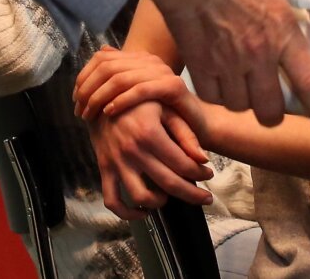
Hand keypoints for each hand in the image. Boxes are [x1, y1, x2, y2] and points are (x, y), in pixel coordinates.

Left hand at [82, 64, 207, 130]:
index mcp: (140, 59)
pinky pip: (140, 89)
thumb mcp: (135, 97)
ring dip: (100, 96)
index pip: (102, 58)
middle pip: (108, 66)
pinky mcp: (173, 86)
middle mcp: (150, 61)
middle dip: (89, 89)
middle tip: (79, 110)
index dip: (84, 77)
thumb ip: (118, 80)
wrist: (197, 125)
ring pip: (120, 78)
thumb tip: (100, 54)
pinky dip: (121, 100)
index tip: (76, 98)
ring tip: (90, 114)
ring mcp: (162, 71)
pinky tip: (109, 112)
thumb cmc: (164, 114)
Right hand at [86, 98, 213, 219]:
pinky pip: (112, 200)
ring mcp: (117, 162)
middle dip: (192, 194)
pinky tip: (143, 210)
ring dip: (160, 203)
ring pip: (141, 197)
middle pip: (169, 183)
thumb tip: (203, 159)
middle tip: (205, 198)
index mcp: (150, 133)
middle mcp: (133, 151)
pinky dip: (127, 212)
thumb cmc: (138, 101)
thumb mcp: (164, 106)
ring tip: (170, 196)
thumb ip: (185, 132)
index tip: (209, 174)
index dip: (200, 173)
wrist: (100, 97)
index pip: (183, 164)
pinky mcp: (104, 168)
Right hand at [141, 0, 309, 135]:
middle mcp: (256, 55)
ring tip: (245, 86)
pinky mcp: (198, 64)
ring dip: (245, 101)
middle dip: (275, 112)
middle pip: (271, 111)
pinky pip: (212, 97)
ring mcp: (225, 63)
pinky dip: (218, 94)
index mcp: (281, 31)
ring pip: (241, 107)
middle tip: (274, 101)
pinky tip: (220, 79)